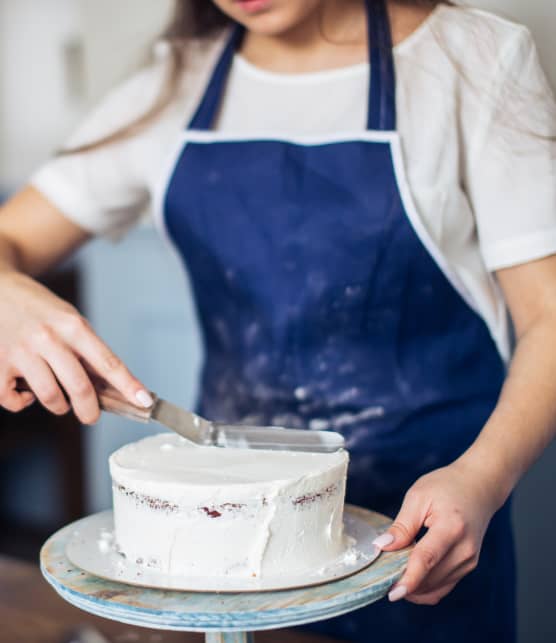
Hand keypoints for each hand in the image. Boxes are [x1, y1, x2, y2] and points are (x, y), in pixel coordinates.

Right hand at [0, 271, 151, 423]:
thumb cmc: (39, 308)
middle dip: (90, 410)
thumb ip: (86, 349)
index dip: (128, 385)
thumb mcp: (69, 320)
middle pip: (80, 387)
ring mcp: (21, 351)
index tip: (145, 401)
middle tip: (91, 416)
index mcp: (73, 326)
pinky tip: (26, 392)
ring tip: (60, 400)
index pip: (108, 362)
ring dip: (60, 407)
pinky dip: (22, 403)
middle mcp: (49, 338)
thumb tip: (109, 386)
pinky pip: (13, 400)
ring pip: (50, 397)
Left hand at [372, 459, 505, 604]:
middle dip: (405, 583)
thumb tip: (381, 547)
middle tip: (383, 575)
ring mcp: (469, 560)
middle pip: (430, 578)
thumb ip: (402, 525)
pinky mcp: (468, 566)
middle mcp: (465, 549)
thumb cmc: (446, 486)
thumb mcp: (418, 497)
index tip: (391, 593)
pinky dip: (425, 588)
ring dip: (414, 587)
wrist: (478, 487)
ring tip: (395, 573)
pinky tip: (410, 577)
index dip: (408, 579)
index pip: (427, 559)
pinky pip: (444, 587)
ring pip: (436, 587)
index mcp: (451, 527)